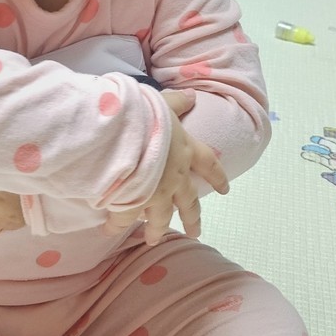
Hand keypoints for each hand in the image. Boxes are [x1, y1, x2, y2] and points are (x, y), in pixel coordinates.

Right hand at [104, 88, 228, 244]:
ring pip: (160, 217)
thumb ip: (177, 102)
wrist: (120, 134)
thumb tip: (192, 95)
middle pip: (188, 202)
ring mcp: (155, 193)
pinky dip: (118, 224)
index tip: (225, 190)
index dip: (217, 177)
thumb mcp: (162, 103)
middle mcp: (175, 177)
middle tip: (196, 233)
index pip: (209, 165)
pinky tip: (111, 231)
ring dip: (157, 229)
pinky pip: (124, 218)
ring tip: (153, 240)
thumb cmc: (144, 115)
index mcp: (186, 150)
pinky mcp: (131, 203)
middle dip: (192, 218)